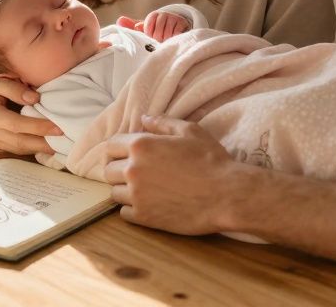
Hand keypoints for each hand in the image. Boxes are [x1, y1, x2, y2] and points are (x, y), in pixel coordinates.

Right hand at [0, 68, 62, 155]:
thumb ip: (15, 89)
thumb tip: (36, 99)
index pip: (18, 125)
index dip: (39, 127)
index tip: (58, 128)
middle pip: (20, 142)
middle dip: (43, 143)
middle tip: (64, 142)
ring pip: (17, 149)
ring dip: (38, 149)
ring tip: (58, 146)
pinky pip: (12, 151)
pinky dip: (28, 150)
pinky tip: (42, 147)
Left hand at [104, 115, 240, 234]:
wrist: (227, 195)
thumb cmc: (211, 160)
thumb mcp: (190, 131)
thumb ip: (163, 122)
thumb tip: (143, 118)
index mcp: (140, 146)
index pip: (110, 145)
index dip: (118, 149)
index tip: (127, 154)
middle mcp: (133, 170)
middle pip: (108, 170)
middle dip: (119, 169)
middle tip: (136, 173)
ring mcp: (136, 195)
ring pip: (114, 193)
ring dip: (125, 190)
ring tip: (144, 190)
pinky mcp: (144, 218)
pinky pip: (124, 213)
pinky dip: (132, 209)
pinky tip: (149, 204)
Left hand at [117, 12, 188, 41]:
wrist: (177, 30)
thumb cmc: (158, 31)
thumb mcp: (146, 29)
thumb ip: (132, 26)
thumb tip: (119, 20)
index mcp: (153, 15)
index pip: (147, 27)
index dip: (149, 35)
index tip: (151, 36)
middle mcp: (164, 14)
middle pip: (157, 33)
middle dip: (157, 40)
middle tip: (159, 41)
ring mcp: (174, 18)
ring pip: (166, 35)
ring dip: (165, 41)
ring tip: (166, 41)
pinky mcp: (183, 24)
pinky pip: (176, 35)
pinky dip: (173, 40)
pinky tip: (173, 40)